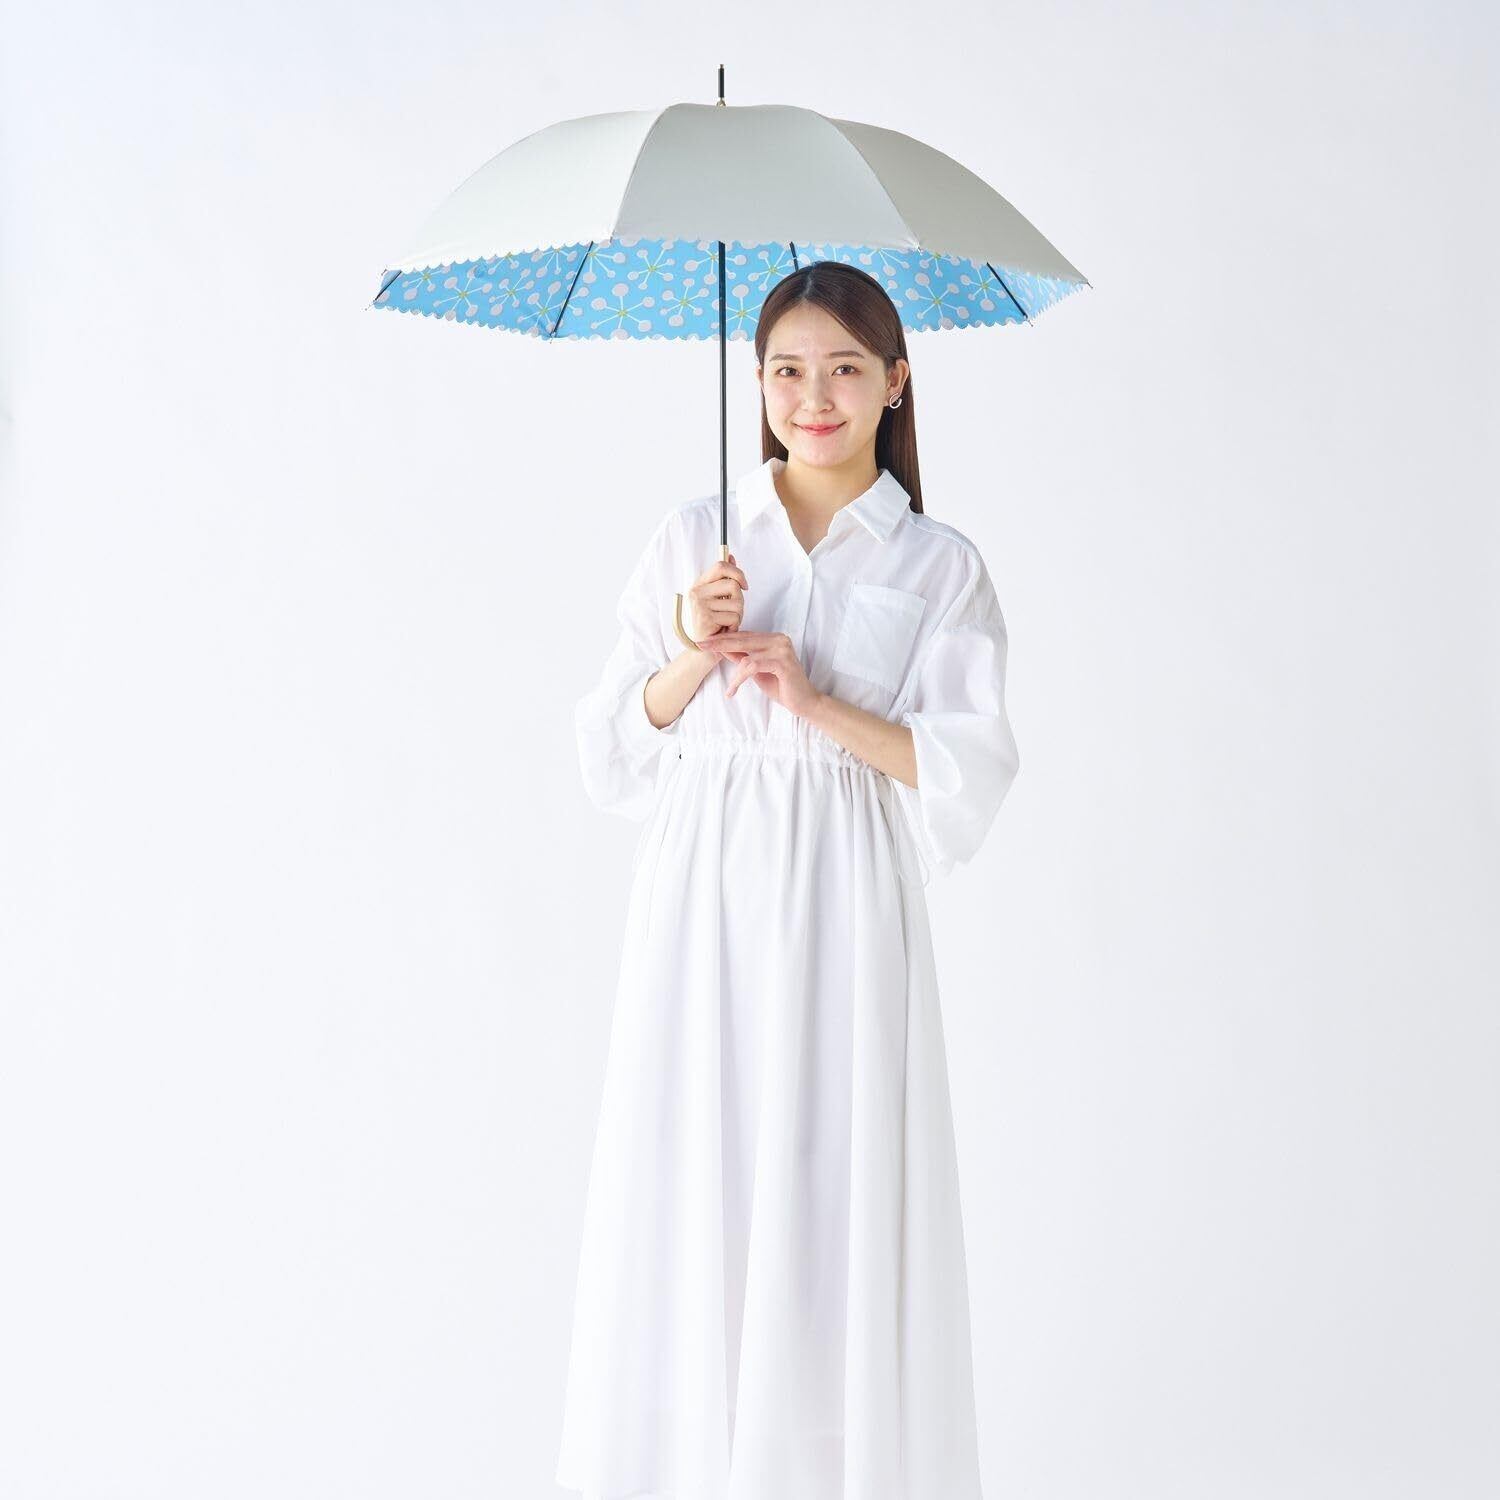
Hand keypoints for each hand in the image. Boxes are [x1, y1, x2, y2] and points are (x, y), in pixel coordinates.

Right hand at [687, 553, 750, 644]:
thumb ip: (724, 577)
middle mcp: (697, 592)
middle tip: (732, 612)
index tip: (744, 585)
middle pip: (733, 585)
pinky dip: (734, 626)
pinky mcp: (706, 619)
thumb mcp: (717, 596)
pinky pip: (733, 617)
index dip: (737, 573)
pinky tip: (725, 630)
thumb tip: (731, 556)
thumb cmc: (713, 620)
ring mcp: (700, 605)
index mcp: (699, 584)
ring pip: (736, 603)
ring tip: (728, 622)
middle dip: (740, 600)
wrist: (704, 646)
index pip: (720, 566)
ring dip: (738, 615)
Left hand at [707, 631, 824, 719]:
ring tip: (731, 689)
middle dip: (719, 644)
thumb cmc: (782, 686)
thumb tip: (723, 649)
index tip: (704, 641)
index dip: (723, 638)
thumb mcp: (757, 670)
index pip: (744, 635)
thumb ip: (743, 657)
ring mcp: (782, 650)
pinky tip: (733, 690)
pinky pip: (753, 667)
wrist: (803, 702)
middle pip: (742, 640)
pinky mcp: (782, 663)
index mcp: (773, 638)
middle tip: (701, 646)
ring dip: (735, 675)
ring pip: (747, 656)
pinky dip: (740, 679)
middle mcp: (779, 639)